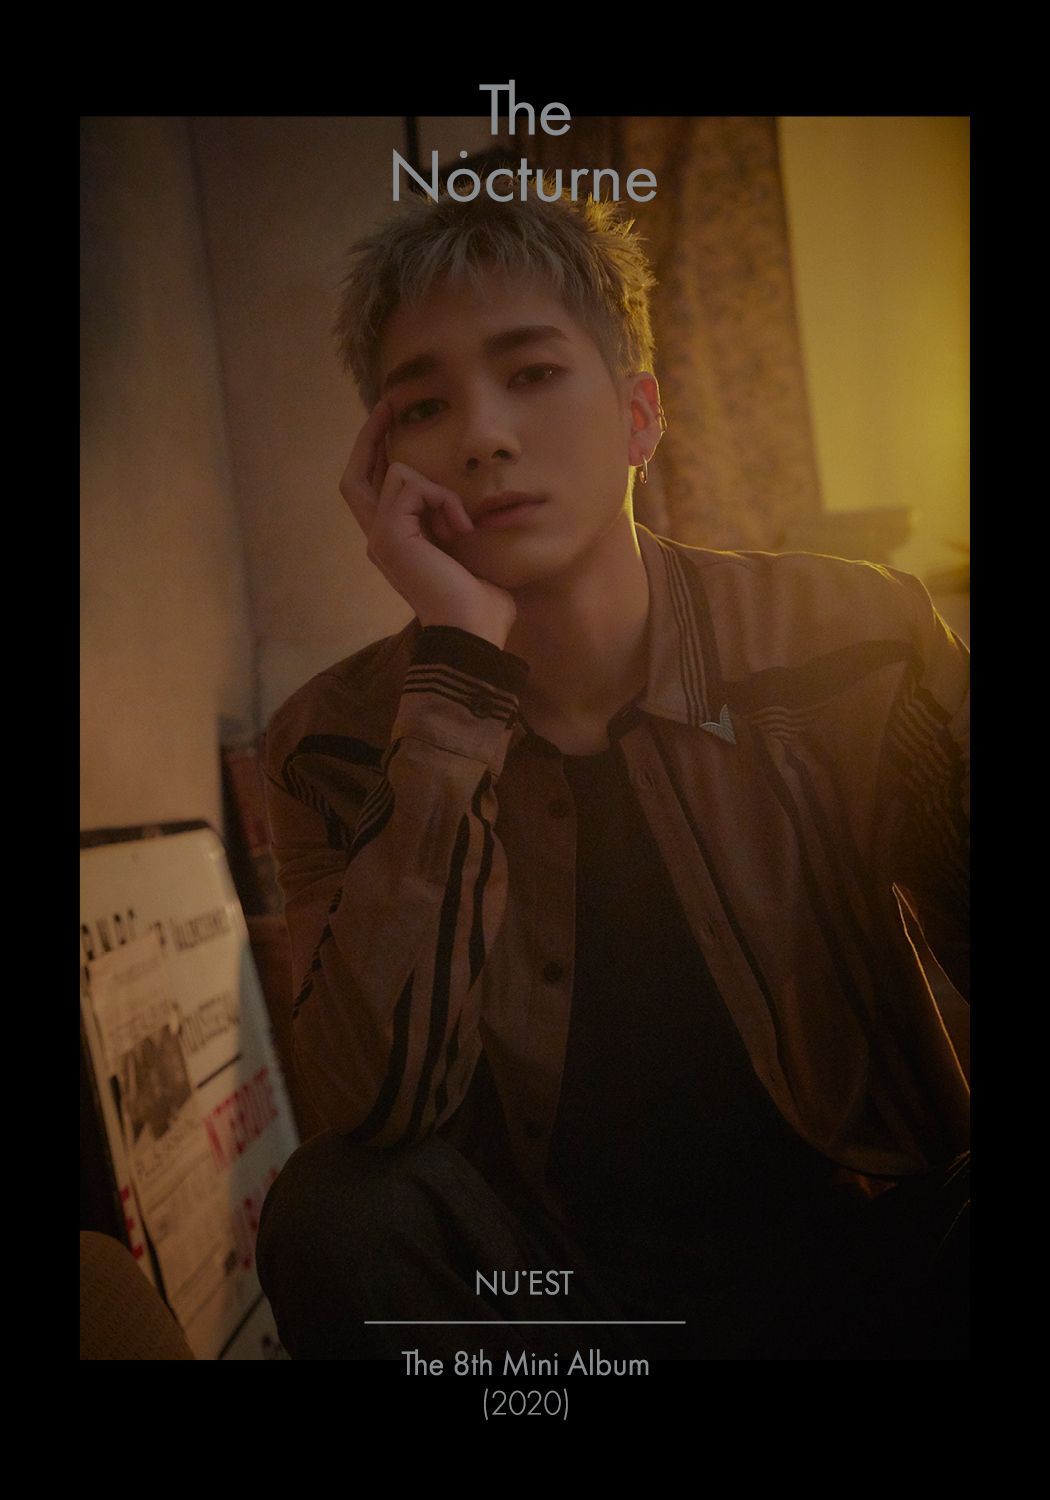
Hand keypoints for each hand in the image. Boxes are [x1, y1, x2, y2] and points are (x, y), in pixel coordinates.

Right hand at [340, 402, 516, 648]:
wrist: (472, 630)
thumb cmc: (480, 600)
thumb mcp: (467, 550)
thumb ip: (454, 522)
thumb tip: (469, 506)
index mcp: (394, 542)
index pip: (371, 489)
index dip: (375, 454)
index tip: (392, 420)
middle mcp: (377, 538)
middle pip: (355, 474)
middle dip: (371, 436)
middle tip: (389, 405)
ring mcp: (378, 536)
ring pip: (398, 473)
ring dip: (439, 490)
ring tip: (461, 527)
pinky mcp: (388, 533)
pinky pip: (413, 485)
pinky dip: (443, 500)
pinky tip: (459, 530)